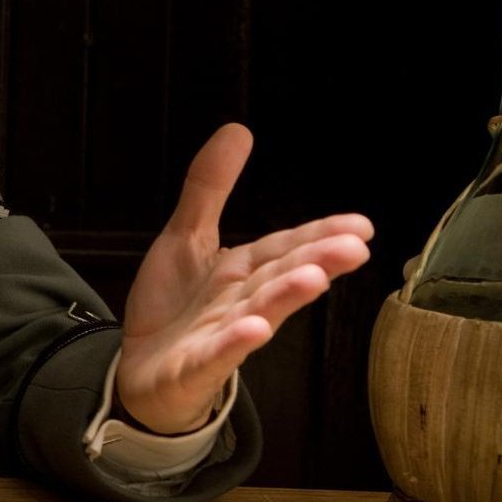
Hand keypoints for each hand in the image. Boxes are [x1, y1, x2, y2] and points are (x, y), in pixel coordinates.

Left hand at [116, 124, 372, 433]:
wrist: (139, 372)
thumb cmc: (176, 307)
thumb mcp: (187, 237)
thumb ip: (210, 188)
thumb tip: (238, 129)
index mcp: (243, 272)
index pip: (286, 248)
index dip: (320, 234)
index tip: (362, 226)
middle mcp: (240, 303)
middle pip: (280, 278)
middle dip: (316, 261)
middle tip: (355, 247)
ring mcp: (220, 338)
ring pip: (258, 314)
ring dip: (285, 298)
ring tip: (315, 278)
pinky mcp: (194, 368)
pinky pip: (217, 355)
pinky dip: (235, 343)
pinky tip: (255, 329)